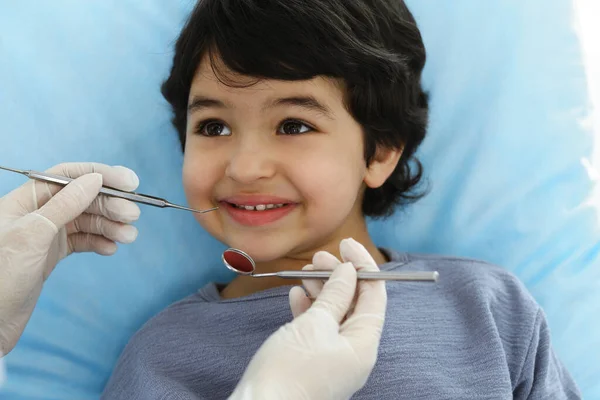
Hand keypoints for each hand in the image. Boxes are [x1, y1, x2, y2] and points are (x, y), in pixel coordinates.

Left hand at [0, 163, 139, 355]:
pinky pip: (83, 241)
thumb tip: (95, 179)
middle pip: (83, 198)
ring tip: (128, 236)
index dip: (101, 175)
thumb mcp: (34, 234)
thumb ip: (65, 205)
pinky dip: (100, 242)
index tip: (130, 183)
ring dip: (110, 225)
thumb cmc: (0, 276)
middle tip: (133, 216)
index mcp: (26, 199)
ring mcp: (46, 233)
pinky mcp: (52, 253)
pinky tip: (110, 248)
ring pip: (87, 220)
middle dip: (110, 205)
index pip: (68, 176)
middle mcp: (38, 212)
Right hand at [229, 238, 386, 399]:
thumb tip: (350, 272)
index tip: (345, 245)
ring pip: (334, 314)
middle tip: (319, 257)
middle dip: (339, 277)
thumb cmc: (289, 369)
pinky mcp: (314, 362)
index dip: (363, 266)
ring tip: (304, 272)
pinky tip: (296, 295)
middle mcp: (354, 353)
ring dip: (322, 290)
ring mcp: (334, 358)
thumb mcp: (314, 324)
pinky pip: (319, 329)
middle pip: (354, 304)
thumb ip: (335, 295)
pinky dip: (309, 309)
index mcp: (363, 345)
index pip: (374, 296)